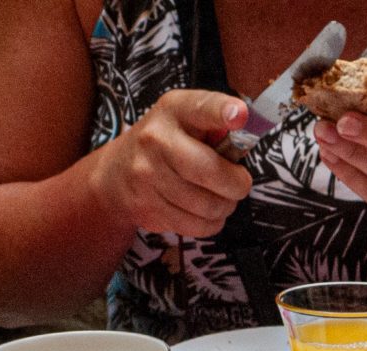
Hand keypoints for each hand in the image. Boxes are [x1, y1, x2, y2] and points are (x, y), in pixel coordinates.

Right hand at [92, 89, 253, 236]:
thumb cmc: (166, 145)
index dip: (222, 111)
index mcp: (174, 110)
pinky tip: (203, 211)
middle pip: (210, 171)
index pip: (200, 108)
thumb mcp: (187, 122)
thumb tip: (249, 135)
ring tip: (218, 197)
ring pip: (208, 206)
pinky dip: (210, 223)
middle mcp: (156, 139)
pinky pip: (198, 227)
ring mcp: (148, 175)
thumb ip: (217, 127)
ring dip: (224, 206)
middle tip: (238, 183)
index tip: (239, 115)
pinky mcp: (148, 207)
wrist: (118, 173)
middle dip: (237, 184)